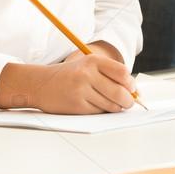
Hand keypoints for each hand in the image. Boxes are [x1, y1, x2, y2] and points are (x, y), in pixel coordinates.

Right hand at [0, 54, 136, 113]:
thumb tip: (134, 92)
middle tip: (128, 103)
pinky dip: (101, 112)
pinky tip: (95, 106)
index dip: (131, 84)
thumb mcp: (87, 67)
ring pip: (111, 105)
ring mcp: (81, 90)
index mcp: (92, 61)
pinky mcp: (76, 106)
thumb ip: (109, 75)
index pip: (122, 73)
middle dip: (128, 100)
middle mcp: (87, 74)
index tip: (132, 89)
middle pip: (120, 92)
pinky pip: (98, 112)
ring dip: (115, 108)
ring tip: (110, 104)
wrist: (40, 84)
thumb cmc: (69, 76)